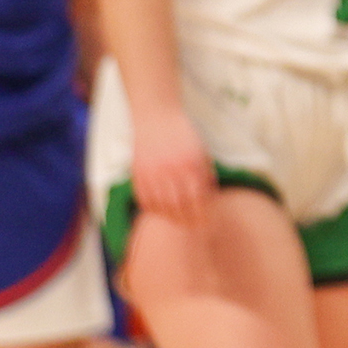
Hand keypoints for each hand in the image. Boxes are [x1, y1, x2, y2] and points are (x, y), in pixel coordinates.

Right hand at [131, 105, 216, 224]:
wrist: (156, 115)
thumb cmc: (183, 133)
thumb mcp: (201, 149)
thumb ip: (206, 173)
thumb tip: (210, 197)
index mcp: (191, 163)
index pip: (199, 197)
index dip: (204, 214)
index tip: (209, 226)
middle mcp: (171, 169)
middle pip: (180, 206)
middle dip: (189, 221)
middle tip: (195, 231)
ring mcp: (152, 172)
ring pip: (162, 206)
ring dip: (172, 218)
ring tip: (179, 223)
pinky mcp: (137, 173)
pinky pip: (144, 200)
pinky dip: (153, 210)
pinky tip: (161, 212)